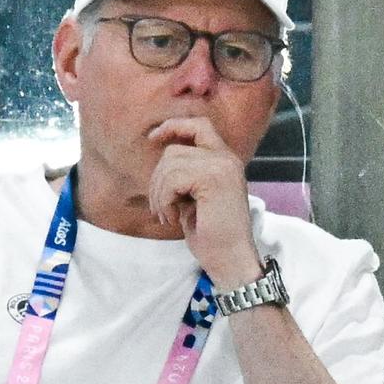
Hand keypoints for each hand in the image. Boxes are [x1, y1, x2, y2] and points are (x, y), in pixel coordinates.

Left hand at [146, 117, 263, 286]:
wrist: (231, 258)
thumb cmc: (212, 235)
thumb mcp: (196, 197)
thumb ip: (186, 175)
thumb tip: (161, 160)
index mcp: (226, 161)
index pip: (199, 125)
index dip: (174, 126)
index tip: (153, 138)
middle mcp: (227, 159)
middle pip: (175, 149)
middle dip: (158, 178)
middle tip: (160, 206)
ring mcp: (222, 167)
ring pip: (170, 163)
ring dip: (159, 192)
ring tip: (167, 214)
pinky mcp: (214, 178)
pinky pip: (172, 178)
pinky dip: (164, 199)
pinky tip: (173, 217)